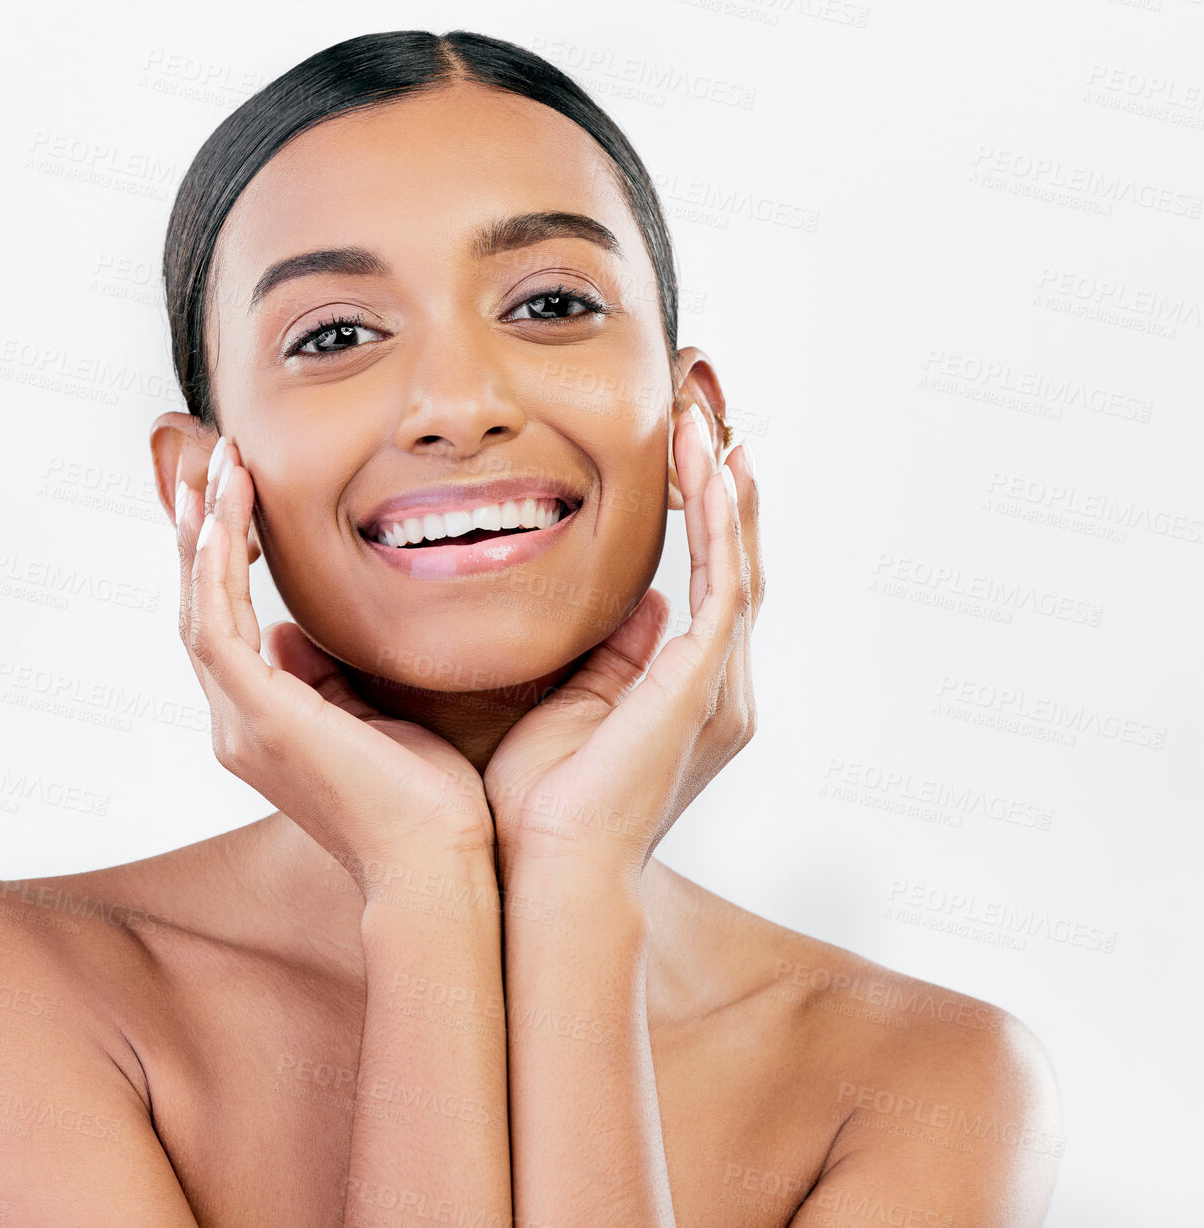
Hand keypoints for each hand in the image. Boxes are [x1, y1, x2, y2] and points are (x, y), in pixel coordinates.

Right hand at [175, 439, 494, 889]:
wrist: (439, 864)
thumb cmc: (425, 799)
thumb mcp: (372, 715)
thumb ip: (327, 676)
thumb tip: (294, 633)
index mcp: (262, 721)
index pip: (226, 619)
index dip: (222, 553)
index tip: (238, 489)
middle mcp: (236, 722)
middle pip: (199, 604)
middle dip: (201, 529)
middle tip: (214, 458)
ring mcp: (240, 723)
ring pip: (199, 607)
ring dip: (205, 533)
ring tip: (221, 465)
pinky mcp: (259, 720)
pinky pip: (218, 629)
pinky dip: (217, 569)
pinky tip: (226, 517)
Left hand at [482, 408, 761, 881]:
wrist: (551, 871)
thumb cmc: (545, 807)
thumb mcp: (577, 706)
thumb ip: (615, 654)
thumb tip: (643, 603)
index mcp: (691, 694)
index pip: (712, 584)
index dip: (708, 516)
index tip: (690, 452)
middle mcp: (722, 688)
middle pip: (739, 563)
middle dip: (726, 488)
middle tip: (711, 413)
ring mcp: (721, 687)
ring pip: (739, 564)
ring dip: (724, 489)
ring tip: (708, 420)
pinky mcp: (704, 685)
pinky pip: (724, 585)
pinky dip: (717, 523)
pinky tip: (706, 468)